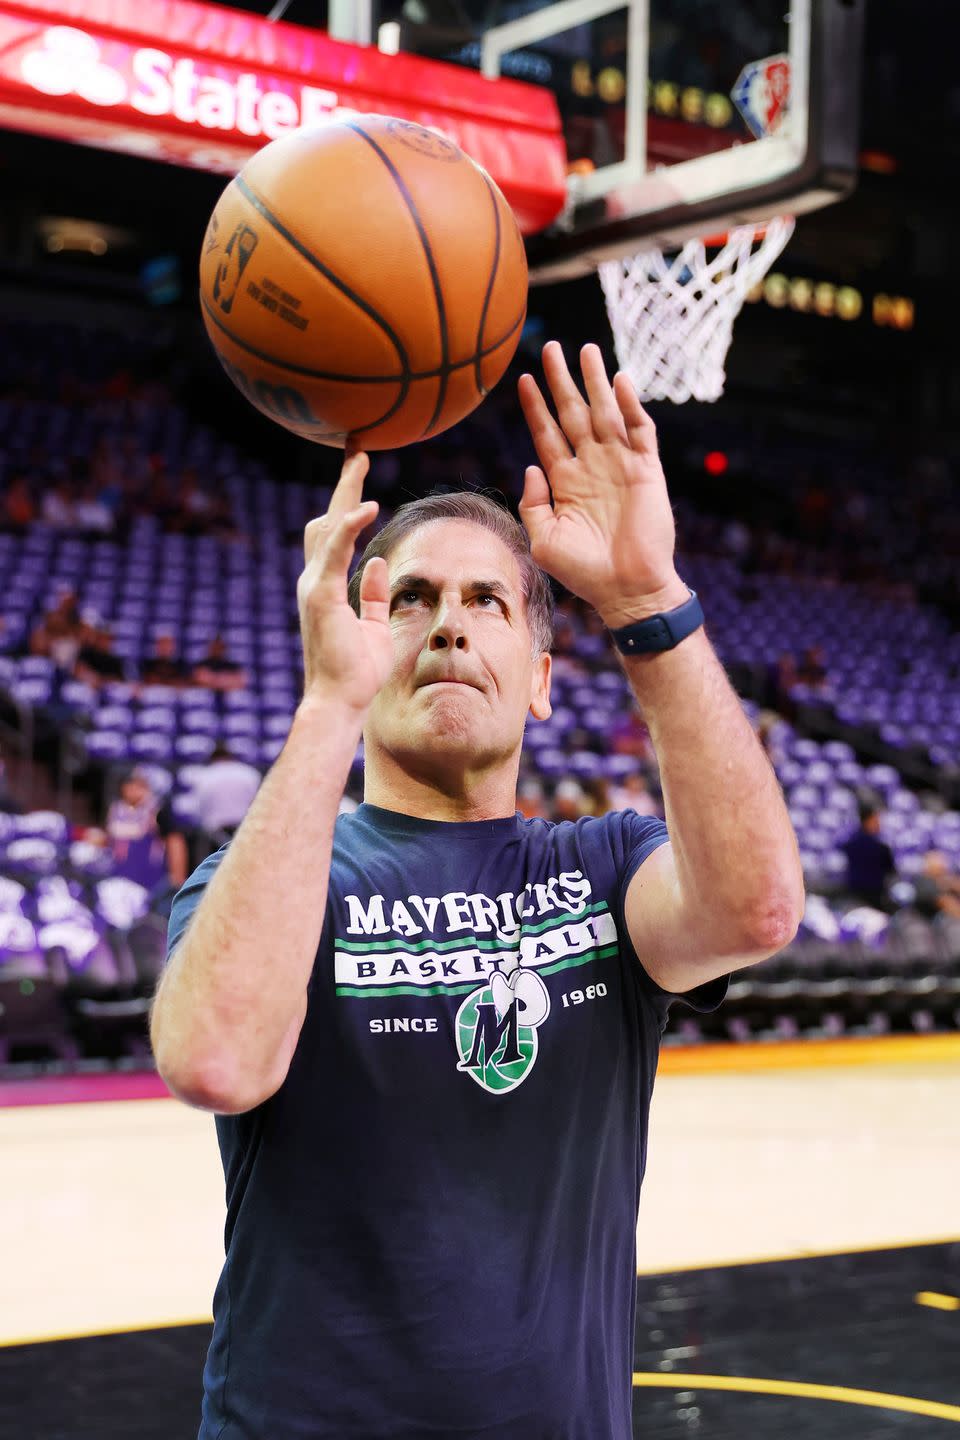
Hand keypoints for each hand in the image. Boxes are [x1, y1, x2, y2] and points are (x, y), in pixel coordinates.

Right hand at [297, 451, 393, 712]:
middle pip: (327, 518)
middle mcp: (314, 579)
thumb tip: (379, 563)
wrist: (338, 700)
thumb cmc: (356, 672)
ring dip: (345, 489)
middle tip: (358, 447)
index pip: (335, 533)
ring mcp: (314, 585)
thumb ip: (374, 594)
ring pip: (328, 525)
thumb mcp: (374, 625)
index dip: (347, 501)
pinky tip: (368, 505)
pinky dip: (350, 524)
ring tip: (361, 457)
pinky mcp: (321, 593)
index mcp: (325, 586)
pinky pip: (335, 548)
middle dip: (343, 482)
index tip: (360, 471)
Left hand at [517, 342, 688, 627]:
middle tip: (552, 348)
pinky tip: (619, 381)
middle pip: (573, 413)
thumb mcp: (543, 540)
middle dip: (563, 381)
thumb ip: (532, 504)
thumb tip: (530, 466)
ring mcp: (620, 466)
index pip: (547, 433)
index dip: (536, 407)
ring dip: (596, 382)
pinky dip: (631, 405)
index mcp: (565, 482)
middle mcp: (591, 467)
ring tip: (586, 350)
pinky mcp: (647, 470)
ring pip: (605, 413)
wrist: (627, 590)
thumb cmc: (584, 572)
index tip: (524, 379)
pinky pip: (639, 430)